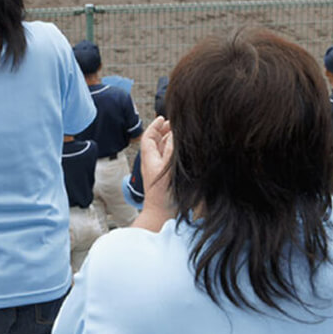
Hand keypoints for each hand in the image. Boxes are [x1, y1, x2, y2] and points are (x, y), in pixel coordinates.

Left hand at [132, 116, 174, 230]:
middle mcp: (152, 163)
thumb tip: (173, 133)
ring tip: (180, 133)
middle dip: (164, 131)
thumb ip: (172, 150)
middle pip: (156, 142)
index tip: (162, 118)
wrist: (161, 215)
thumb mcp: (168, 169)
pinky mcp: (165, 178)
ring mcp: (158, 171)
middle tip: (174, 123)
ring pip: (162, 151)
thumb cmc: (164, 195)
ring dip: (170, 140)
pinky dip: (174, 151)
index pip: (148, 138)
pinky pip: (168, 160)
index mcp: (149, 159)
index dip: (154, 126)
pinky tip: (183, 150)